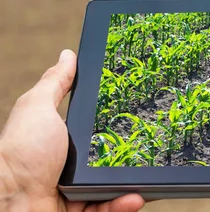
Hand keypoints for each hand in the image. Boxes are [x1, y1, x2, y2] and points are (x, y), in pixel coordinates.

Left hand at [0, 49, 144, 211]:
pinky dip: (124, 202)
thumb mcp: (38, 107)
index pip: (96, 124)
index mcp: (62, 137)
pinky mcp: (81, 209)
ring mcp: (76, 188)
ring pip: (114, 182)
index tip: (138, 108)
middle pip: (110, 154)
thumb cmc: (20, 151)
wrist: (10, 202)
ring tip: (149, 174)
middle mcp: (69, 163)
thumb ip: (56, 83)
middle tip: (153, 143)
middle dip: (132, 151)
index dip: (117, 117)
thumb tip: (68, 55)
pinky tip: (135, 196)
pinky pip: (109, 206)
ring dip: (133, 181)